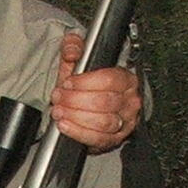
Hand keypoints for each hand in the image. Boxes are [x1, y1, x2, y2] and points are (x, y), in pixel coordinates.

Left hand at [48, 31, 140, 151]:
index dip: (84, 82)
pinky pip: (99, 139)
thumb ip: (73, 47)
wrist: (89, 105)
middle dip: (75, 100)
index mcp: (126, 78)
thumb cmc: (87, 84)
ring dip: (76, 117)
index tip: (67, 83)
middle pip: (104, 102)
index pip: (109, 79)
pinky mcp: (115, 139)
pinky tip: (65, 125)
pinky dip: (79, 133)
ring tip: (59, 111)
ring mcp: (124, 121)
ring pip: (103, 122)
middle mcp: (130, 101)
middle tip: (58, 97)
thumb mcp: (79, 61)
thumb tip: (72, 50)